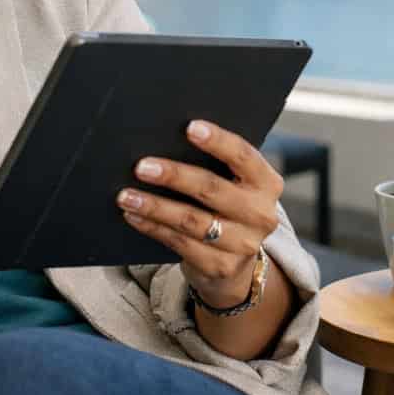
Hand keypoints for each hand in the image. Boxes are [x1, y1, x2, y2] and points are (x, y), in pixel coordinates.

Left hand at [117, 119, 282, 306]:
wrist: (238, 263)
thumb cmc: (227, 207)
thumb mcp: (234, 185)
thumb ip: (215, 165)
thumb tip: (166, 139)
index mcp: (266, 183)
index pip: (243, 156)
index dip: (218, 141)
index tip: (189, 128)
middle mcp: (261, 214)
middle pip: (212, 189)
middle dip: (174, 176)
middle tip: (142, 167)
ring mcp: (243, 244)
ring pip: (191, 220)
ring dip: (154, 206)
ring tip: (126, 195)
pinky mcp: (221, 266)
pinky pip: (179, 243)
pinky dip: (152, 227)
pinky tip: (133, 215)